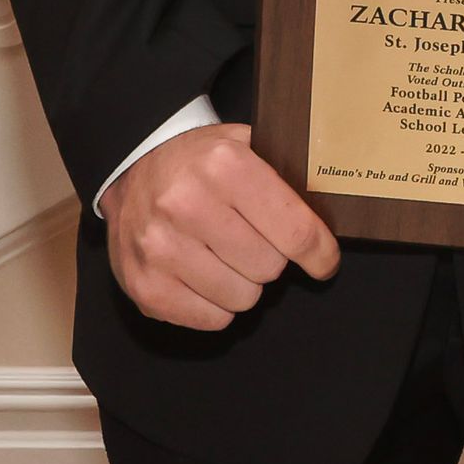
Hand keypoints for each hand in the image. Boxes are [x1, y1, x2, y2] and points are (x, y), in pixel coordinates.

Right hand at [102, 121, 339, 329]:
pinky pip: (211, 320)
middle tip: (255, 240)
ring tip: (226, 255)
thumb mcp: (243, 144)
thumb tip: (331, 217)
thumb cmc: (199, 160)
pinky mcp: (146, 286)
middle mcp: (188, 204)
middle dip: (271, 258)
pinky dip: (216, 303)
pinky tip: (204, 273)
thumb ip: (284, 174)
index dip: (320, 252)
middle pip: (270, 268)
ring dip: (243, 283)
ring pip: (242, 298)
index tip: (325, 260)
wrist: (133, 167)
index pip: (295, 230)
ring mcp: (161, 248)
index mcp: (223, 165)